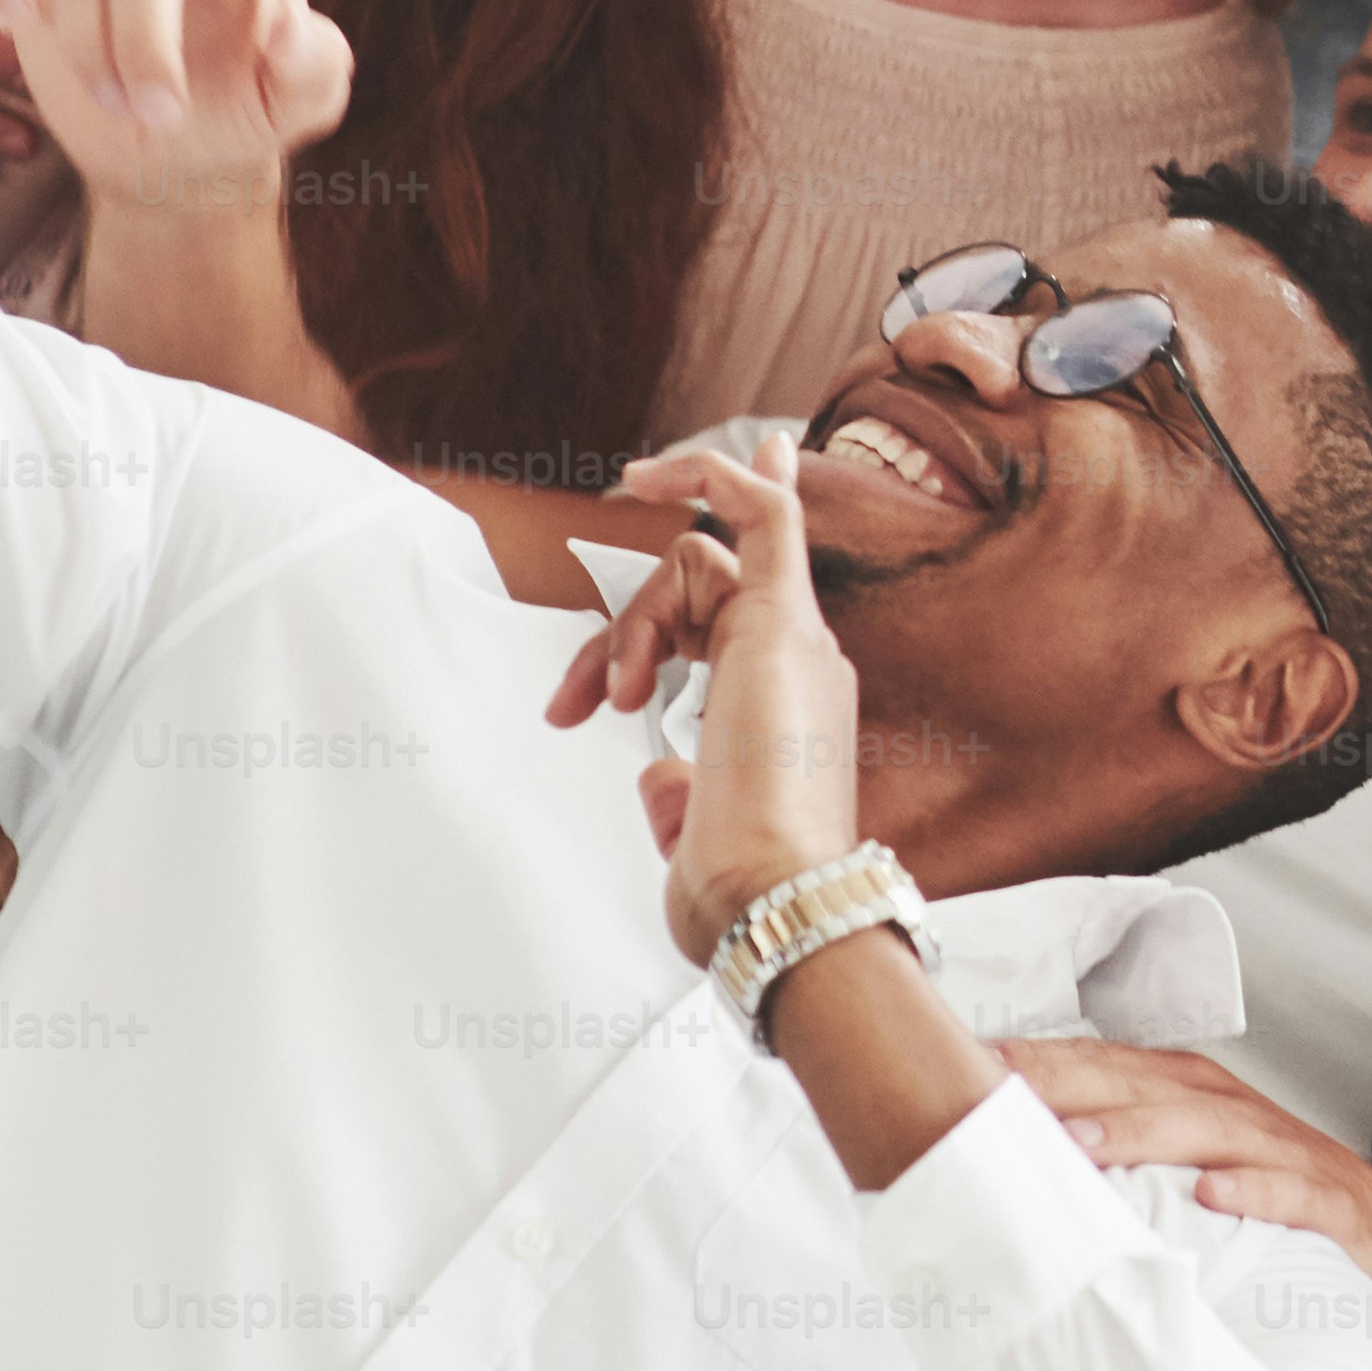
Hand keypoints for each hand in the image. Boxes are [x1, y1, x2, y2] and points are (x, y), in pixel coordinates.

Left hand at [564, 431, 864, 962]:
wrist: (774, 895)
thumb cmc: (744, 885)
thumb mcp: (692, 834)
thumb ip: (678, 792)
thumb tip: (659, 774)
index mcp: (785, 708)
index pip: (733, 618)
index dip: (685, 589)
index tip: (659, 548)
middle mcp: (799, 664)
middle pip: (698, 596)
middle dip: (622, 636)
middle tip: (572, 705)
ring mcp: (794, 638)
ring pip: (700, 563)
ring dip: (633, 622)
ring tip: (611, 696)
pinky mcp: (779, 618)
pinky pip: (762, 515)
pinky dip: (710, 477)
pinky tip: (649, 474)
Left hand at [1001, 1039, 1371, 1370]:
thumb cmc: (1268, 1201)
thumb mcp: (1188, 1166)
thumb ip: (1114, 1157)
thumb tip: (1006, 1168)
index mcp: (1186, 1094)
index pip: (1097, 1066)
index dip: (1032, 1063)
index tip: (956, 1067)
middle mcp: (1226, 1110)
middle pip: (1136, 1087)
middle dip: (1063, 1087)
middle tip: (989, 1096)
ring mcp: (1278, 1152)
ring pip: (1202, 1131)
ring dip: (1139, 1135)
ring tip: (1078, 1147)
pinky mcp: (1326, 1204)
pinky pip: (1289, 1192)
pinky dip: (1252, 1190)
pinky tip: (1213, 1196)